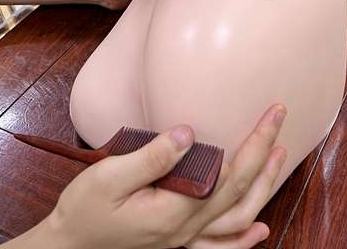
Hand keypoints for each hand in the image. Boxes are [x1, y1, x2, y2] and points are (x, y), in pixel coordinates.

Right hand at [41, 105, 286, 248]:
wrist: (67, 247)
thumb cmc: (84, 209)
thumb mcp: (110, 176)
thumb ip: (153, 156)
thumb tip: (190, 132)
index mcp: (175, 210)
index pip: (230, 173)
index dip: (256, 142)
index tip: (273, 111)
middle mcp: (186, 230)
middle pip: (241, 192)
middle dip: (266, 154)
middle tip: (279, 117)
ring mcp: (183, 242)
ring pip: (238, 220)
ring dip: (264, 188)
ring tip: (279, 157)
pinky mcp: (175, 244)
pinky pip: (219, 246)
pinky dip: (243, 239)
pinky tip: (259, 228)